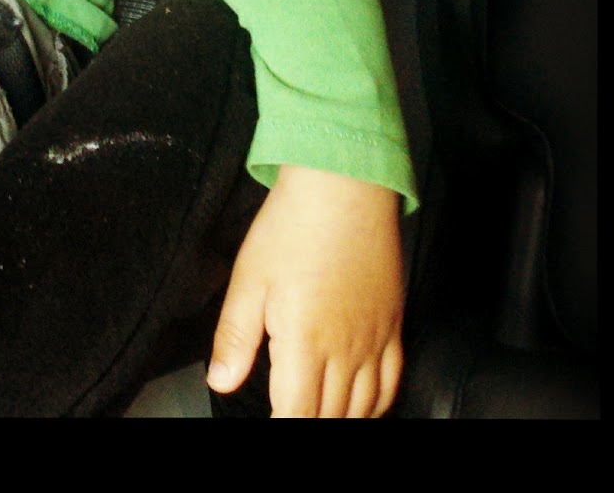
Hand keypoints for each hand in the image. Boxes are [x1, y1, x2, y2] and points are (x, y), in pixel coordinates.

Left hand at [207, 165, 404, 416]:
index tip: (270, 421)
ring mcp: (374, 340)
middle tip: (289, 412)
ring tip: (317, 413)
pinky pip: (392, 384)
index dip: (282, 426)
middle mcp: (345, 349)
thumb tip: (220, 381)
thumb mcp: (248, 278)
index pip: (296, 414)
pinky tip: (361, 407)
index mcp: (305, 341)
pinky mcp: (392, 326)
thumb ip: (235, 337)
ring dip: (339, 418)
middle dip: (306, 420)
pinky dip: (377, 406)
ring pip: (364, 408)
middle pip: (330, 415)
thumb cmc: (293, 226)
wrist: (343, 189)